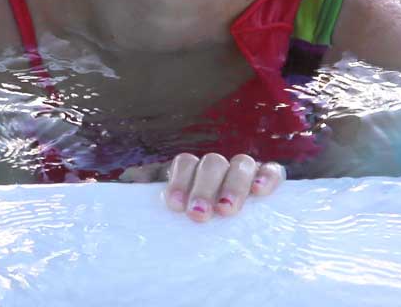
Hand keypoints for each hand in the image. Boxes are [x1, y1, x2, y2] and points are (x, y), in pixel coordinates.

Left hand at [121, 152, 283, 222]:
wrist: (238, 237)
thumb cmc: (199, 219)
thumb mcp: (180, 210)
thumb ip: (158, 195)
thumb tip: (128, 181)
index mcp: (194, 171)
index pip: (184, 164)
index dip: (179, 182)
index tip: (176, 206)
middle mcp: (218, 167)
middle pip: (211, 164)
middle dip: (203, 188)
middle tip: (199, 214)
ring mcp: (244, 171)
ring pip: (240, 164)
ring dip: (232, 186)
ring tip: (226, 210)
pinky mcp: (269, 178)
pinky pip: (272, 170)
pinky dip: (267, 176)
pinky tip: (261, 192)